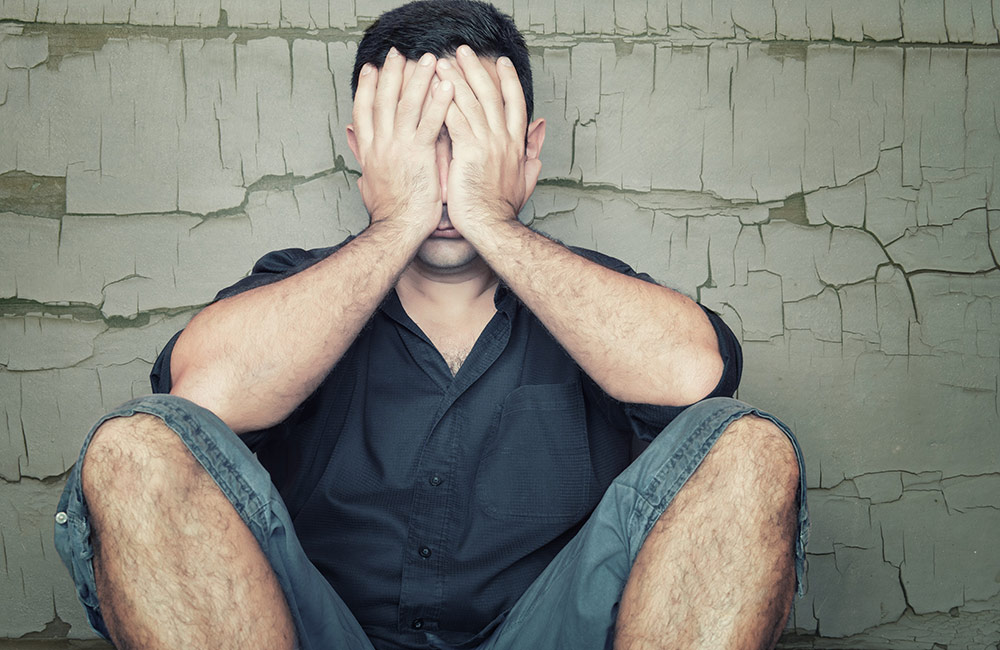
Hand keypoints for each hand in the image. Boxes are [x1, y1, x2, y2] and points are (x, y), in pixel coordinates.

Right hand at [347, 48, 454, 235]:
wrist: (397, 230)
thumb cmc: (389, 213)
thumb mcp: (368, 182)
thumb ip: (362, 157)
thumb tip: (352, 140)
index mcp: (369, 151)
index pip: (363, 111)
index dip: (365, 87)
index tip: (370, 68)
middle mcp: (381, 144)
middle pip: (382, 100)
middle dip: (390, 73)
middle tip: (397, 53)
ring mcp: (399, 148)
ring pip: (406, 105)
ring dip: (417, 79)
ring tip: (428, 59)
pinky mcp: (419, 156)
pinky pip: (430, 123)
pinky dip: (438, 103)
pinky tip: (446, 86)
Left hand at [434, 45, 543, 239]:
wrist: (493, 227)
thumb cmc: (501, 210)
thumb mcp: (524, 183)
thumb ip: (530, 163)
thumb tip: (537, 155)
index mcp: (516, 145)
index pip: (516, 104)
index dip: (509, 82)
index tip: (502, 64)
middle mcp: (504, 140)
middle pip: (492, 95)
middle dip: (477, 70)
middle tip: (463, 50)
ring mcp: (488, 144)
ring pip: (473, 103)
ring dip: (456, 79)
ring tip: (442, 61)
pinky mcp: (470, 153)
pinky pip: (457, 120)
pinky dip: (446, 102)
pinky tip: (435, 88)